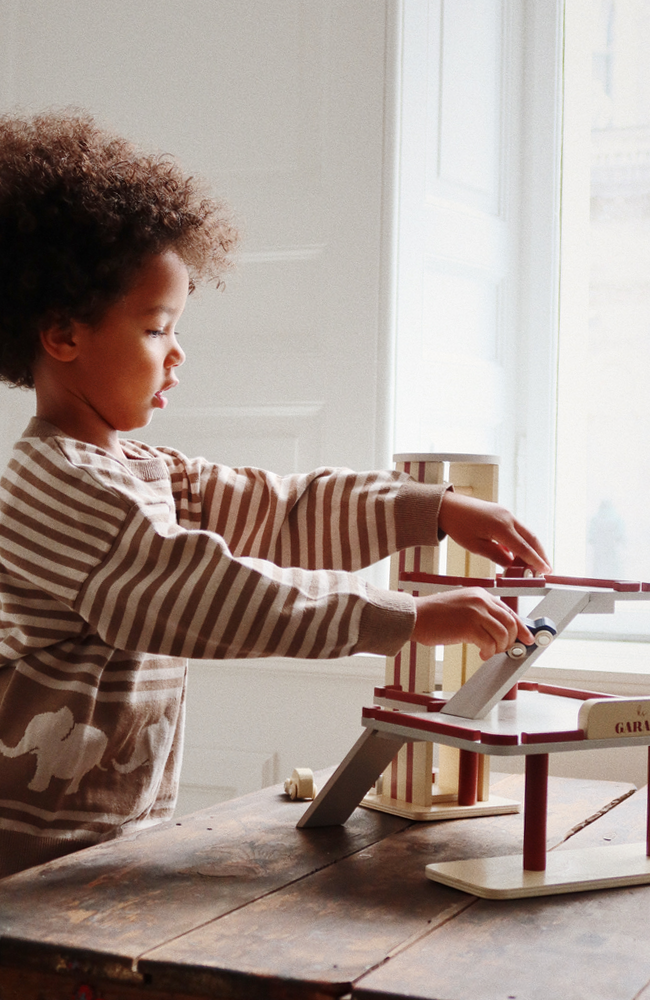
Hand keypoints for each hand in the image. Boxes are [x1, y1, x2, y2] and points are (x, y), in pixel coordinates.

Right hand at [411, 588, 534, 660]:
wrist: (415, 616)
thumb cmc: (434, 614)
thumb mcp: (462, 606)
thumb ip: (481, 614)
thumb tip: (498, 630)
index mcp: (480, 594)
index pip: (509, 610)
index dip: (521, 627)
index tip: (527, 638)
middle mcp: (481, 600)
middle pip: (510, 622)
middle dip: (512, 640)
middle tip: (505, 649)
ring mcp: (476, 612)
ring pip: (503, 634)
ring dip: (499, 647)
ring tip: (489, 651)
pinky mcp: (469, 626)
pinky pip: (490, 643)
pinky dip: (489, 651)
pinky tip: (481, 653)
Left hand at [438, 492, 550, 574]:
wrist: (447, 506)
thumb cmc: (458, 525)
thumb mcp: (475, 546)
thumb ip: (496, 555)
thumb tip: (511, 564)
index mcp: (501, 527)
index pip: (524, 548)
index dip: (536, 561)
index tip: (545, 570)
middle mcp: (508, 518)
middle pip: (531, 538)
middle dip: (541, 554)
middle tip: (547, 568)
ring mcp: (506, 513)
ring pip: (526, 532)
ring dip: (533, 547)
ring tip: (535, 563)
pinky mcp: (502, 513)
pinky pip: (517, 528)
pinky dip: (522, 541)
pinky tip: (520, 553)